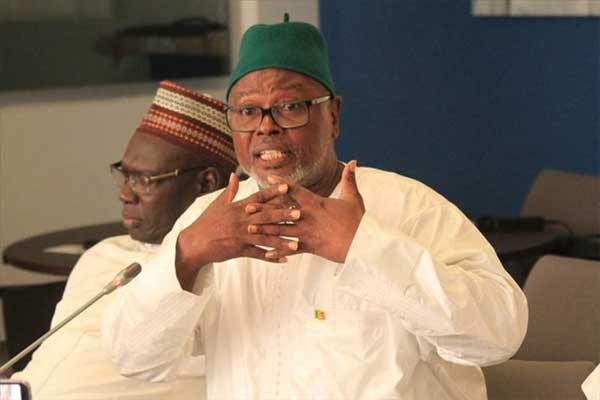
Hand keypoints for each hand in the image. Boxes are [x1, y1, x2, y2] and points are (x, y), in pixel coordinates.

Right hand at [175, 173, 301, 289]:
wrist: (194, 244)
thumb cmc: (206, 223)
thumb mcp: (217, 204)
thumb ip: (230, 190)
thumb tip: (235, 175)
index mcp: (237, 208)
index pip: (258, 197)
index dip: (272, 192)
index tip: (286, 187)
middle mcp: (241, 220)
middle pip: (265, 216)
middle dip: (283, 215)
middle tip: (299, 213)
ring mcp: (241, 236)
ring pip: (265, 238)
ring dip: (282, 241)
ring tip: (297, 243)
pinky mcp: (238, 250)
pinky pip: (257, 254)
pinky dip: (270, 257)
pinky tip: (284, 259)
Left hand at [246, 161, 364, 262]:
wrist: (363, 243)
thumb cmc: (359, 221)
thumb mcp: (354, 198)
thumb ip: (349, 179)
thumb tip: (353, 161)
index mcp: (317, 203)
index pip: (296, 191)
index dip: (282, 184)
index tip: (268, 180)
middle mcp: (309, 217)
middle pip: (282, 211)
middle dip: (264, 209)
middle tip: (247, 208)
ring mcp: (308, 233)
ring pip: (282, 230)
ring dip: (265, 229)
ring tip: (250, 229)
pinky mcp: (311, 247)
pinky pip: (291, 249)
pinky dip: (279, 251)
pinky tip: (265, 253)